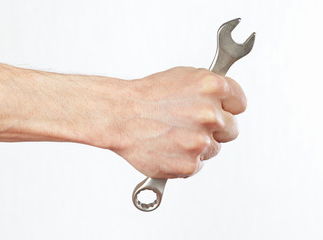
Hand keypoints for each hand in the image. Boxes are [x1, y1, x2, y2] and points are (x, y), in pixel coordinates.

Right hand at [114, 67, 246, 178]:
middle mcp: (210, 114)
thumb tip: (225, 99)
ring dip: (198, 145)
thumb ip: (210, 89)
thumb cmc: (147, 96)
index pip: (240, 103)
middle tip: (192, 125)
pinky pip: (197, 165)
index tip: (222, 111)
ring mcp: (200, 141)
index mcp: (212, 87)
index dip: (229, 108)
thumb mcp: (183, 77)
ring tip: (174, 135)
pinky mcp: (189, 164)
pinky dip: (184, 159)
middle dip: (216, 129)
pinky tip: (168, 147)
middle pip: (232, 129)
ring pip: (214, 149)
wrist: (120, 115)